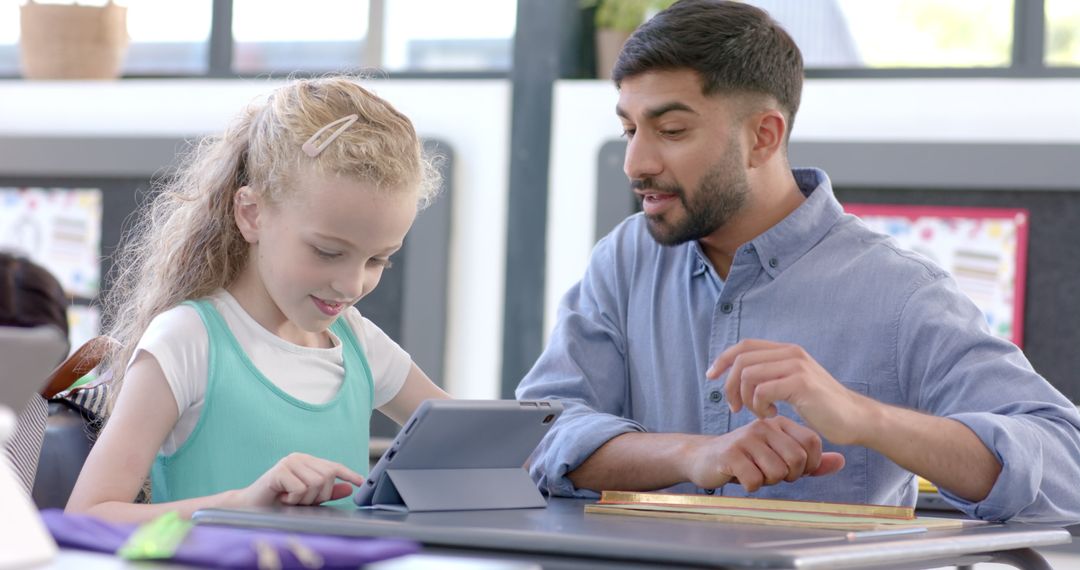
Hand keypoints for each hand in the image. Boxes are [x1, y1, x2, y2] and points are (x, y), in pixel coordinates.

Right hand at [229, 452, 365, 506]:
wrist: (250, 506)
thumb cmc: (278, 502)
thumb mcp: (307, 498)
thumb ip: (327, 493)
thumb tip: (348, 488)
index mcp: (307, 462)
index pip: (334, 466)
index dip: (349, 474)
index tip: (361, 482)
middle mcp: (300, 457)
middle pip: (328, 476)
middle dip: (319, 496)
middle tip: (301, 501)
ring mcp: (289, 462)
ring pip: (316, 483)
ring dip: (305, 499)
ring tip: (291, 499)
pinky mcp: (279, 470)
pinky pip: (301, 488)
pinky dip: (294, 499)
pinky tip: (283, 498)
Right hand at [683, 417, 844, 491]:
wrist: (702, 458)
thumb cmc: (745, 459)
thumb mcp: (778, 457)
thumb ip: (810, 461)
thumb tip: (841, 461)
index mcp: (778, 423)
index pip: (812, 441)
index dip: (810, 463)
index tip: (795, 471)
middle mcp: (763, 426)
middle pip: (796, 458)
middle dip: (789, 475)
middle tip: (773, 475)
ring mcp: (746, 438)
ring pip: (777, 471)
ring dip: (768, 481)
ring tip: (755, 473)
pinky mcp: (730, 453)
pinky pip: (755, 480)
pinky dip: (752, 486)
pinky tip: (741, 478)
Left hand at [706, 339, 872, 445]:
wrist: (855, 419)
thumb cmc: (821, 407)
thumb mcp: (793, 383)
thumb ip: (771, 374)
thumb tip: (740, 374)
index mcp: (787, 351)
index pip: (744, 345)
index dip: (722, 359)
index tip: (710, 377)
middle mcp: (791, 353)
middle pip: (741, 360)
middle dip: (730, 386)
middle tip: (735, 408)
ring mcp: (797, 367)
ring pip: (748, 375)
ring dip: (747, 399)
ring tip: (760, 413)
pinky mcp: (801, 384)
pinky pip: (762, 391)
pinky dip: (760, 407)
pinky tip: (773, 416)